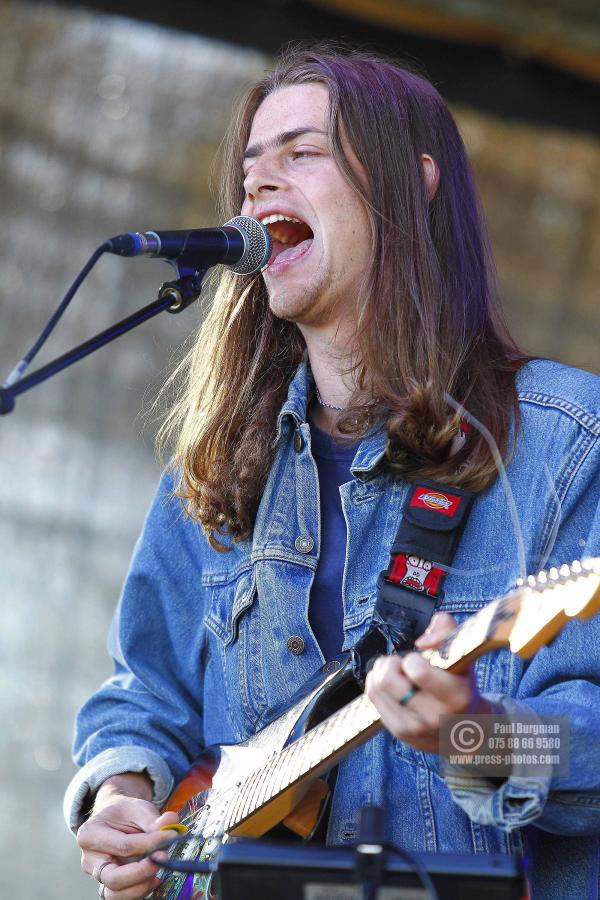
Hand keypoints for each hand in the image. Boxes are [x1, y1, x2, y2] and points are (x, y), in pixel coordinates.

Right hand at [77, 772, 179, 899]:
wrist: (115, 819)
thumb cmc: (124, 813)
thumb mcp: (137, 807)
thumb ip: (152, 818)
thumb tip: (171, 821)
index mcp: (90, 834)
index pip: (123, 845)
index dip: (150, 843)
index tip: (171, 836)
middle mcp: (90, 860)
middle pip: (113, 878)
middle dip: (141, 872)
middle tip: (163, 858)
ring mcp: (97, 875)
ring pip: (115, 894)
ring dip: (141, 886)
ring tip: (158, 871)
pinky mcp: (108, 885)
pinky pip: (122, 897)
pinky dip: (140, 891)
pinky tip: (154, 879)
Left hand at [365, 612, 491, 753]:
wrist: (464, 728)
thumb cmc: (461, 685)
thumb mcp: (461, 653)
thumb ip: (445, 629)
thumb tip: (422, 642)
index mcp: (455, 697)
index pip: (417, 672)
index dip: (413, 660)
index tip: (421, 661)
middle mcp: (434, 716)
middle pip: (387, 680)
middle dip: (393, 664)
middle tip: (405, 665)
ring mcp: (414, 728)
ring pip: (376, 687)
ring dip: (383, 673)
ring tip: (399, 674)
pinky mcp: (399, 731)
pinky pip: (372, 697)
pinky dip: (378, 684)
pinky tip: (394, 685)